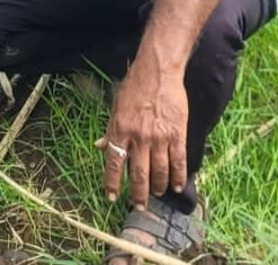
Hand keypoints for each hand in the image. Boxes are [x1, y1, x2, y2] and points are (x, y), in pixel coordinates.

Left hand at [96, 65, 187, 208]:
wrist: (157, 72)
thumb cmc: (134, 87)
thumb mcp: (116, 106)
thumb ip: (110, 130)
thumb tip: (99, 147)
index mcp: (120, 129)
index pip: (114, 162)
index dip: (112, 182)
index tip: (112, 197)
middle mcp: (139, 136)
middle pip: (139, 173)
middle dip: (138, 193)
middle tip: (139, 205)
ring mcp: (159, 137)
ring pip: (159, 171)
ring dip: (158, 187)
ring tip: (157, 194)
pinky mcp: (177, 134)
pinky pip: (178, 161)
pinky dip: (178, 176)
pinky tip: (177, 185)